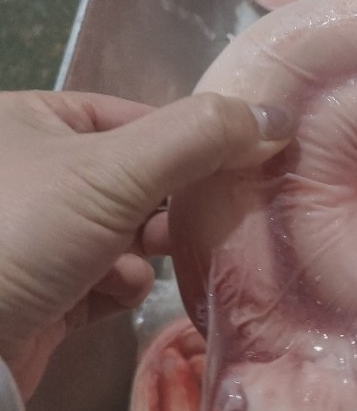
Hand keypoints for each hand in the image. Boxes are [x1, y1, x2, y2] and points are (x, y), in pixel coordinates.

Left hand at [0, 90, 291, 399]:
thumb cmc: (25, 234)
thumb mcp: (116, 171)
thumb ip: (198, 138)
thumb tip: (276, 117)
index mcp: (30, 121)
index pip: (134, 116)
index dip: (188, 142)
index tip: (236, 168)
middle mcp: (29, 172)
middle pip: (134, 178)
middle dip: (169, 205)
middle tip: (202, 221)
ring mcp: (33, 236)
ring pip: (124, 233)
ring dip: (145, 251)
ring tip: (150, 262)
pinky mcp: (42, 292)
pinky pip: (103, 278)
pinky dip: (118, 285)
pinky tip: (115, 294)